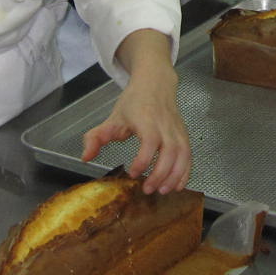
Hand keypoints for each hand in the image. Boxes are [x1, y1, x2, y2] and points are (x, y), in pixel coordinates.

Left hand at [82, 58, 189, 193]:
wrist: (156, 83)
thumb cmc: (135, 101)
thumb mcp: (113, 117)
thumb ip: (96, 137)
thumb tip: (86, 157)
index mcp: (146, 119)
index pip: (150, 141)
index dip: (143, 160)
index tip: (132, 172)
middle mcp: (165, 125)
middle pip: (169, 151)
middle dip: (160, 174)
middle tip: (147, 189)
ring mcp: (177, 130)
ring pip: (182, 155)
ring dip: (175, 176)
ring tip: (162, 191)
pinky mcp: (184, 135)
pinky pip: (189, 155)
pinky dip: (186, 172)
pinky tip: (178, 185)